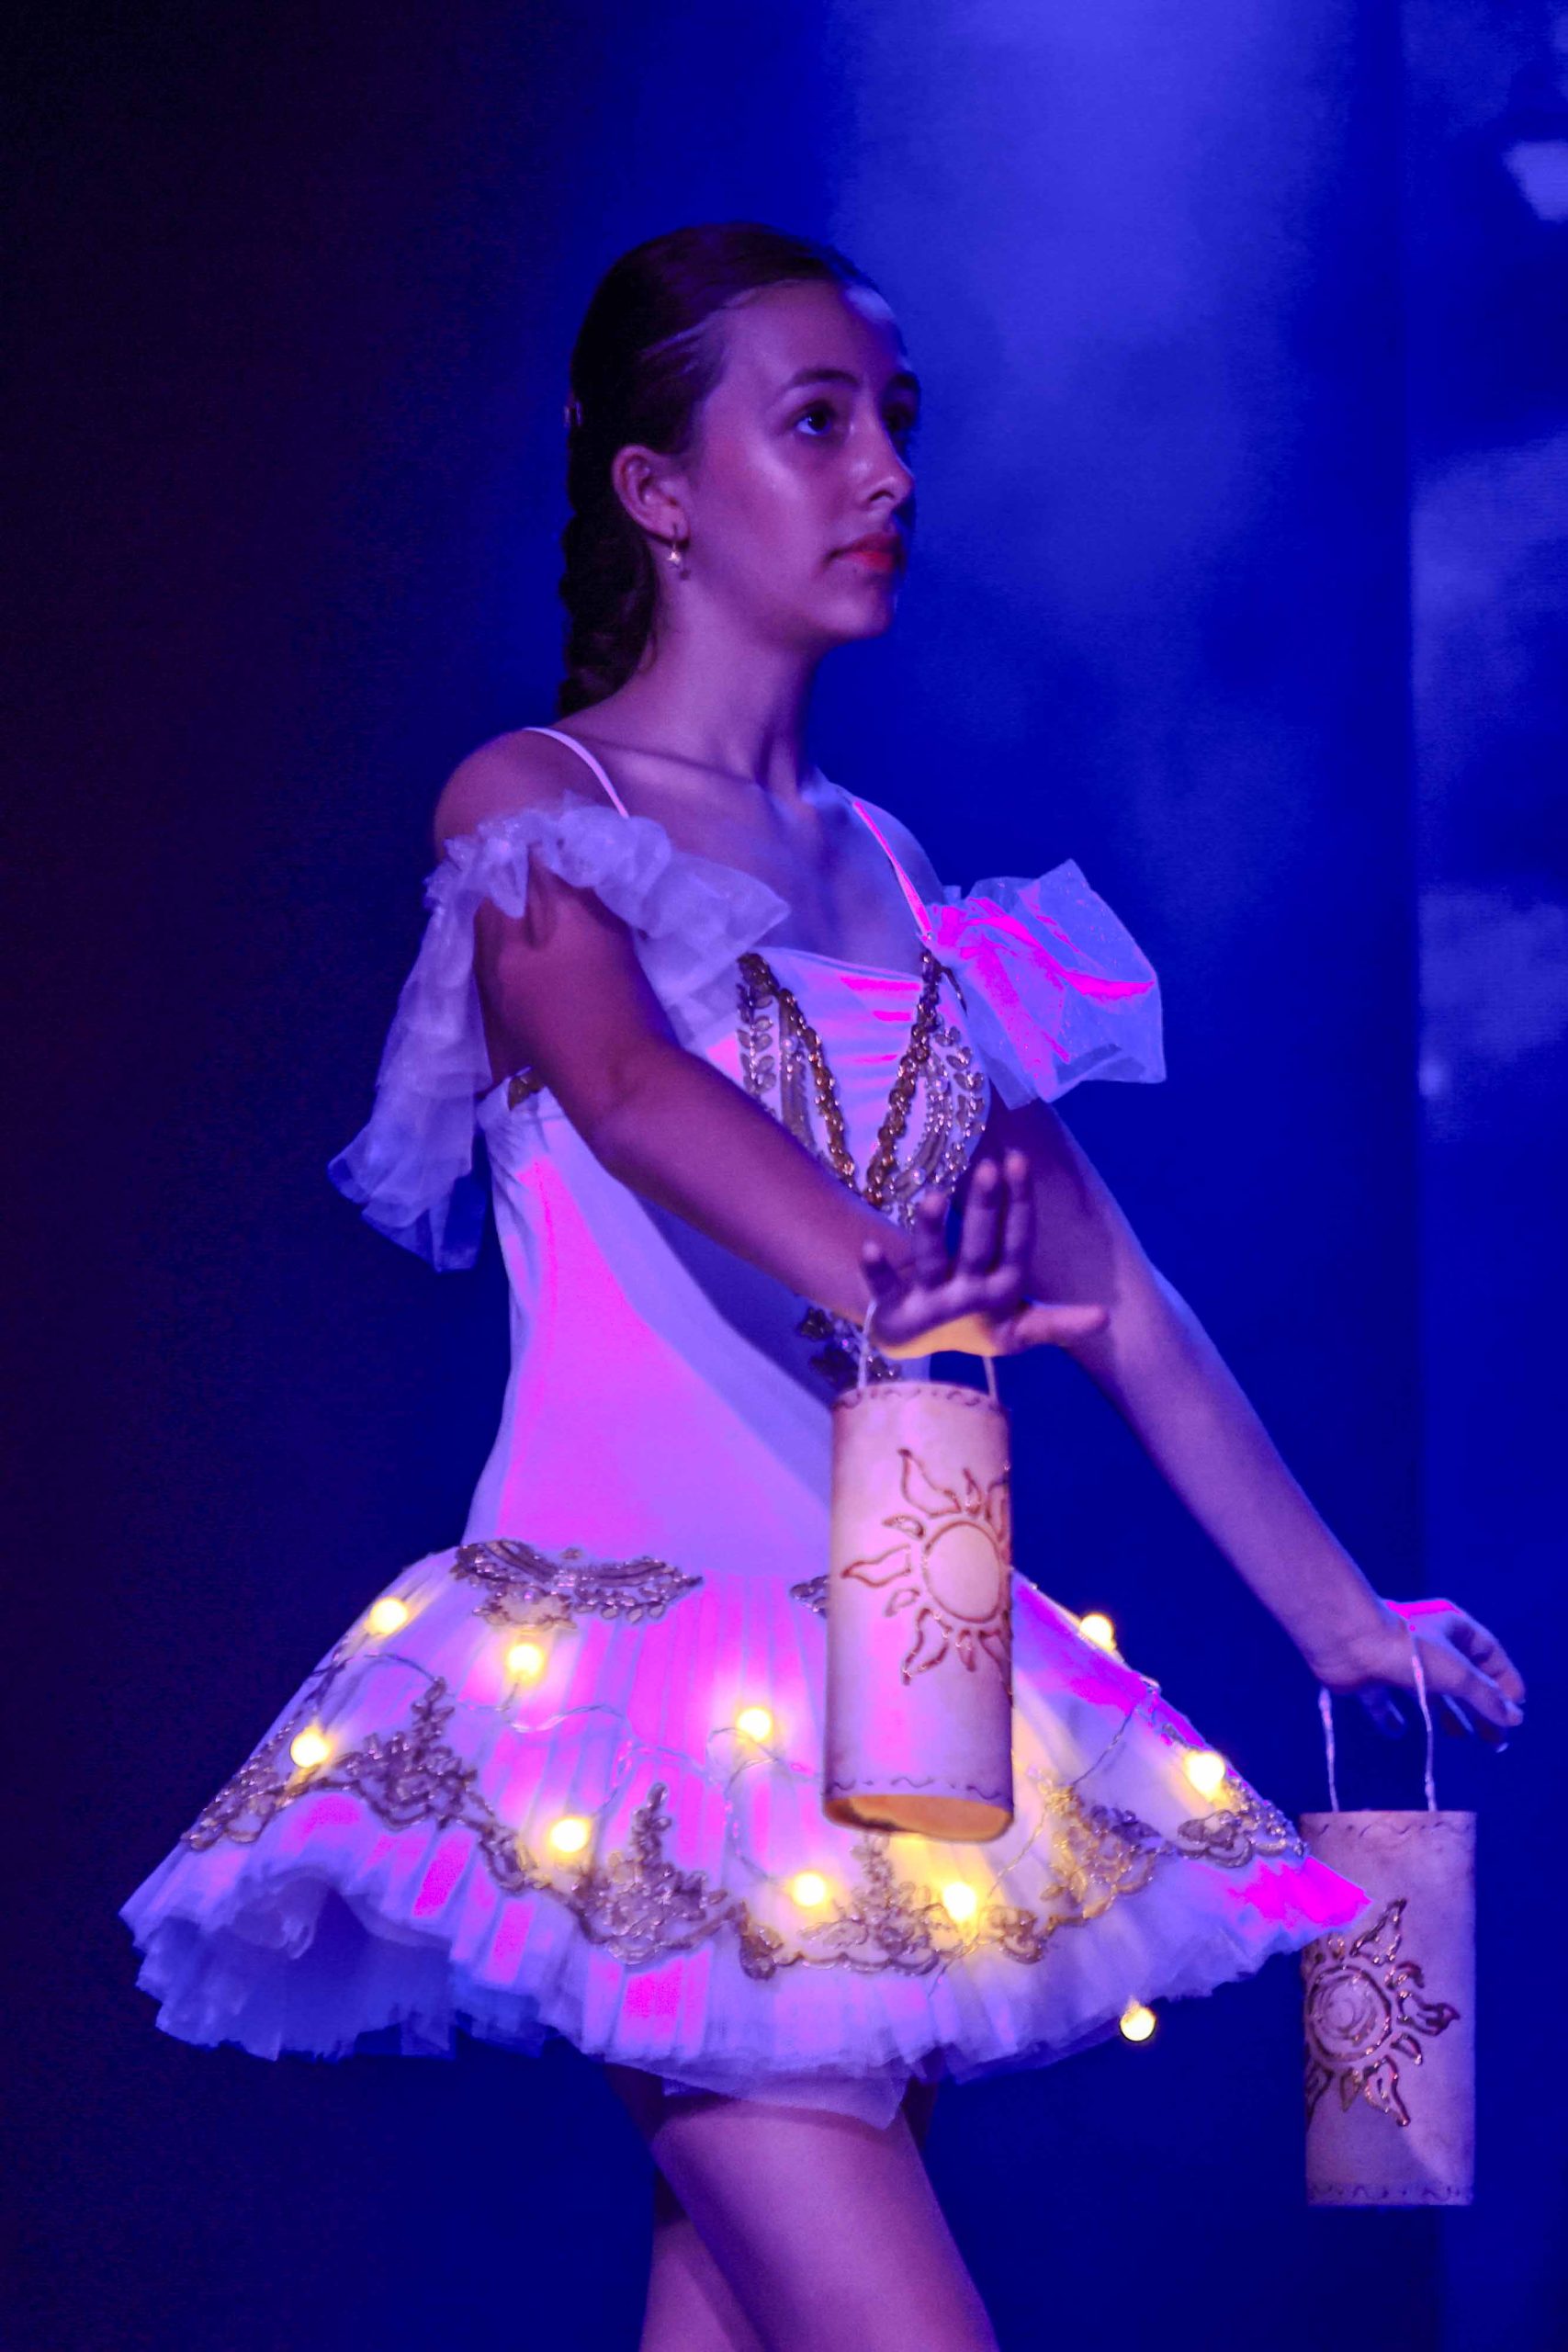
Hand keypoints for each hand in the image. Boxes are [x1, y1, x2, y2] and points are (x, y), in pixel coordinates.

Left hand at [860, 1150, 1108, 1358]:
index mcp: (1003, 1293)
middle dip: (983, 1208)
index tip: (1018, 1160)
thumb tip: (1108, 1318)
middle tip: (989, 1165)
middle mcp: (969, 1299)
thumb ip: (1058, 1320)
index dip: (1019, 1204)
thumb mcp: (1019, 1326)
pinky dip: (876, 1270)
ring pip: (931, 1263)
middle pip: (977, 1247)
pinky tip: (866, 1246)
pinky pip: (882, 1288)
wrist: (920, 1350)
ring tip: (932, 1195)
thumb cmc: (977, 1323)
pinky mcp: (893, 1310)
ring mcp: (930, 1305)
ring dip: (930, 1232)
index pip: (1017, 1243)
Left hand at [1312, 1597, 1525, 1748]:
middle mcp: (1425, 1640)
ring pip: (1426, 1691)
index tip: (1516, 1710)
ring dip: (1444, 1714)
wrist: (1345, 1640)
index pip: (1488, 1652)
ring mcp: (1395, 1659)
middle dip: (1479, 1708)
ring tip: (1461, 1737)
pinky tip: (1398, 1731)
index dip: (1504, 1679)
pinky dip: (1391, 1717)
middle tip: (1495, 1741)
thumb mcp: (1457, 1673)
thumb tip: (1514, 1718)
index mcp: (1450, 1627)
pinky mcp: (1369, 1678)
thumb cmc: (1407, 1649)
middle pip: (1460, 1678)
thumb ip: (1486, 1697)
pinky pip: (1383, 1701)